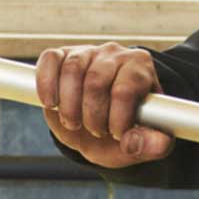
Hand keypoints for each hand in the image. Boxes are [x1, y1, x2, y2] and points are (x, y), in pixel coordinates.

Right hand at [35, 42, 171, 168]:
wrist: (98, 126)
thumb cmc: (122, 131)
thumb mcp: (142, 143)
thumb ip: (152, 145)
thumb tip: (136, 143)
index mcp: (140, 69)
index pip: (125, 90)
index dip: (117, 119)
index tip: (116, 135)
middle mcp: (115, 54)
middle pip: (96, 81)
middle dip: (92, 116)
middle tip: (95, 131)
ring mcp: (87, 52)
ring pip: (72, 70)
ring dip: (68, 106)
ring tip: (73, 122)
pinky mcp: (62, 55)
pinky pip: (50, 59)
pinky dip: (47, 84)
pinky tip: (51, 104)